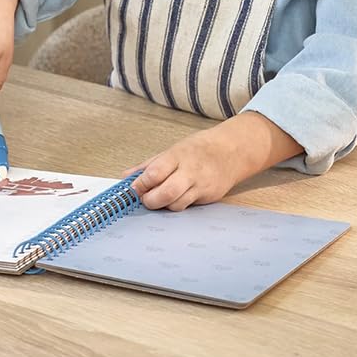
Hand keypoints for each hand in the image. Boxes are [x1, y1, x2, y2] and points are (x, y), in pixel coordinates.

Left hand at [124, 113, 300, 210]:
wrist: (231, 151)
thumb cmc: (199, 149)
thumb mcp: (172, 150)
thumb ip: (148, 165)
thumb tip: (126, 177)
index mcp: (178, 155)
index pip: (155, 172)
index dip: (141, 184)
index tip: (133, 189)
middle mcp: (190, 171)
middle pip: (166, 192)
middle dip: (150, 200)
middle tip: (144, 199)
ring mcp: (200, 185)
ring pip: (176, 204)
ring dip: (163, 206)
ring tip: (159, 199)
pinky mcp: (208, 197)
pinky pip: (188, 208)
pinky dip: (177, 206)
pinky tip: (174, 200)